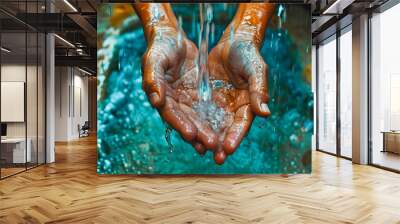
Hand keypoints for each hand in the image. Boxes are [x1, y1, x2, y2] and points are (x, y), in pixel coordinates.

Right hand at [141, 25, 218, 153]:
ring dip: (208, 132)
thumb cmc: (160, 47)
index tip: (191, 134)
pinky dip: (215, 120)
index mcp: (161, 97)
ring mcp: (187, 100)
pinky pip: (208, 110)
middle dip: (199, 134)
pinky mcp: (199, 95)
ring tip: (219, 145)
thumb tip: (156, 100)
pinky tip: (224, 131)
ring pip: (199, 119)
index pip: (171, 114)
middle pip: (187, 121)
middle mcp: (174, 103)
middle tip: (211, 145)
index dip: (180, 125)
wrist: (172, 37)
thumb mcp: (154, 59)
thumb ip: (153, 79)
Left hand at [207, 34, 270, 163]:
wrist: (232, 41)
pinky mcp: (204, 98)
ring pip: (211, 125)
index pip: (241, 124)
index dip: (235, 136)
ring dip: (207, 138)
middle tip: (216, 158)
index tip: (228, 148)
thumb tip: (265, 113)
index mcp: (247, 104)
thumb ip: (259, 90)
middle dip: (221, 144)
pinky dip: (195, 123)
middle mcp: (232, 108)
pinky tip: (189, 134)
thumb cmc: (247, 54)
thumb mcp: (255, 70)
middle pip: (226, 130)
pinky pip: (198, 113)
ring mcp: (218, 104)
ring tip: (201, 151)